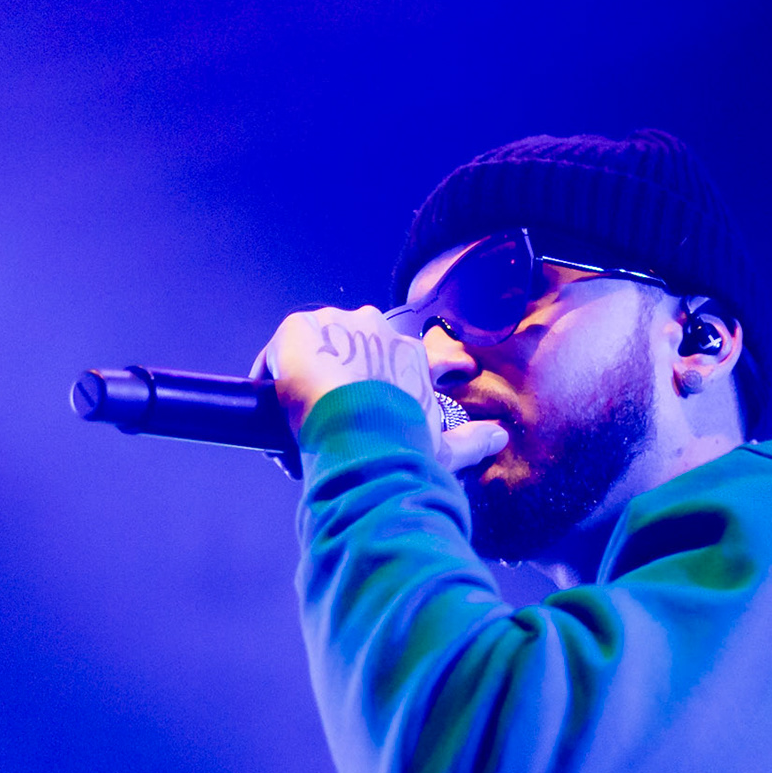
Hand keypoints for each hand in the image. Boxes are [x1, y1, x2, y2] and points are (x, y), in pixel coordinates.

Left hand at [254, 305, 507, 471]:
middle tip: (326, 421)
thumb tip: (502, 438)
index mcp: (409, 354)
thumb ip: (474, 441)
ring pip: (313, 350)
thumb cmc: (406, 445)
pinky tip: (269, 405)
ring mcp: (337, 324)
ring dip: (305, 379)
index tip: (368, 412)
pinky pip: (279, 348)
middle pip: (348, 350)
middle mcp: (376, 329)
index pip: (392, 358)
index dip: (374, 385)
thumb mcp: (445, 448)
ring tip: (296, 419)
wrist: (363, 436)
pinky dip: (271, 374)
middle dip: (338, 381)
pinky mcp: (300, 329)